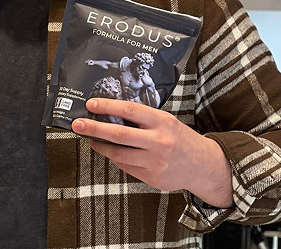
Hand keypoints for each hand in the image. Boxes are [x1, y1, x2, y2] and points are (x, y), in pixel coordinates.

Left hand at [72, 98, 232, 207]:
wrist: (203, 165)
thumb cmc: (180, 138)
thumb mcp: (165, 120)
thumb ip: (143, 118)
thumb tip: (112, 112)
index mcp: (161, 122)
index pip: (130, 110)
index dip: (108, 106)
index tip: (91, 104)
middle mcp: (158, 141)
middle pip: (120, 134)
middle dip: (95, 128)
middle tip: (77, 124)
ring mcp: (155, 161)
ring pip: (119, 154)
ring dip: (100, 145)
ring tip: (90, 138)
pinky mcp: (152, 177)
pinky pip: (126, 166)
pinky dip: (115, 158)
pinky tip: (110, 151)